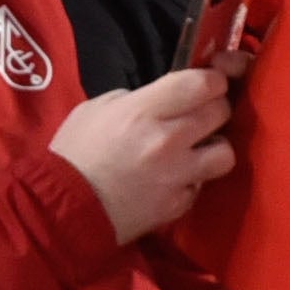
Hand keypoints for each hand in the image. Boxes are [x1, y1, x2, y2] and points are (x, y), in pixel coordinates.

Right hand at [50, 68, 234, 238]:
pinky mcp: (179, 205)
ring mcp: (177, 175)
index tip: (207, 84)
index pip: (203, 83)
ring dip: (215, 149)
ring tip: (197, 151)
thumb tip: (162, 99)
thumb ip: (136, 99)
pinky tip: (174, 180)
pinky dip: (192, 181)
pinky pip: (201, 186)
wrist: (64, 209)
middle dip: (214, 109)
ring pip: (225, 154)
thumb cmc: (74, 153)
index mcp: (144, 110)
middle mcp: (168, 140)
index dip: (213, 80)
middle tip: (200, 115)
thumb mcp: (97, 109)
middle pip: (220, 112)